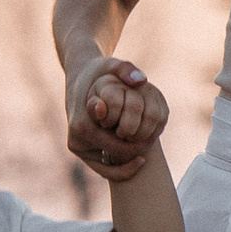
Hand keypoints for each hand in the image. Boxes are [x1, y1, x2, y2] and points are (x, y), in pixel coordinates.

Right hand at [65, 53, 166, 181]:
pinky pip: (103, 168)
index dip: (138, 145)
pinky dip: (120, 167)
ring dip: (128, 160)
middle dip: (136, 152)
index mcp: (83, 124)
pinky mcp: (80, 150)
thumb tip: (141, 80)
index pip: (118, 148)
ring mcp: (77, 147)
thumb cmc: (98, 70)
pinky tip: (137, 158)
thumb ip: (126, 69)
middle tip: (153, 143)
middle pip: (115, 157)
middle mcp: (77, 140)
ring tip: (146, 150)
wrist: (79, 75)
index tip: (152, 141)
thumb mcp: (111, 64)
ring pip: (109, 167)